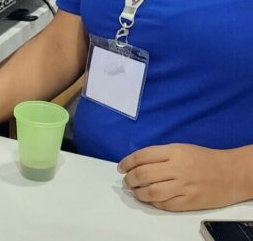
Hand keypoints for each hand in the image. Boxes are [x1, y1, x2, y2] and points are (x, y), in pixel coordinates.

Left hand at [119, 144, 244, 210]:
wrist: (231, 174)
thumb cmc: (204, 158)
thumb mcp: (180, 148)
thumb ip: (160, 155)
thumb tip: (137, 163)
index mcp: (173, 152)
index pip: (142, 156)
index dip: (127, 162)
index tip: (121, 167)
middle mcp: (177, 169)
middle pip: (143, 175)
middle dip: (130, 179)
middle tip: (126, 181)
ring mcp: (183, 187)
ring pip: (151, 192)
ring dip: (138, 192)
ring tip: (134, 191)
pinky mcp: (189, 202)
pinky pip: (165, 204)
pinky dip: (152, 202)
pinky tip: (148, 199)